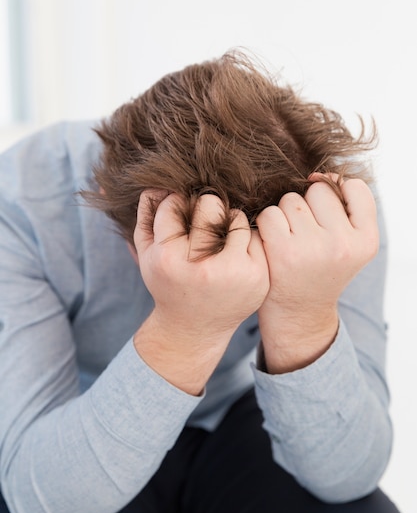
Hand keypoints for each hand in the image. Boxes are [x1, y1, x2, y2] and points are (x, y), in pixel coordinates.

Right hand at [133, 191, 269, 392]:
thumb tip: (157, 183)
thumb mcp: (146, 255)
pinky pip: (256, 236)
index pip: (173, 204)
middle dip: (204, 208)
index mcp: (169, 259)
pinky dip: (245, 239)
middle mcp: (202, 267)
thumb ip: (146, 216)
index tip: (178, 215)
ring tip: (218, 239)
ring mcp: (234, 273)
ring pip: (236, 217)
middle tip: (201, 223)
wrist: (194, 329)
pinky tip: (234, 253)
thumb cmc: (168, 284)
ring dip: (227, 222)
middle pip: (209, 205)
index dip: (174, 203)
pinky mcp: (258, 277)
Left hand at [255, 176, 378, 373]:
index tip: (327, 214)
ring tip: (290, 242)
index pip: (354, 188)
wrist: (298, 313)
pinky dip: (266, 226)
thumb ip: (345, 209)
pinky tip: (272, 245)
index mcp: (366, 241)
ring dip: (285, 215)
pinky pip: (269, 214)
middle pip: (319, 191)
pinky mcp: (283, 252)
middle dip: (308, 206)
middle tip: (306, 236)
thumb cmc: (320, 269)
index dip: (338, 192)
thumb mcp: (348, 244)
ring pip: (291, 199)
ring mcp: (313, 248)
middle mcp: (343, 244)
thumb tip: (319, 174)